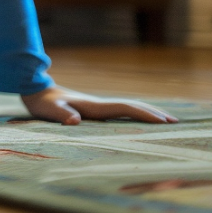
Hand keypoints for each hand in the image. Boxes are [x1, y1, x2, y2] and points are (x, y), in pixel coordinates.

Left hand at [21, 86, 177, 124]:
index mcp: (94, 106)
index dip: (144, 114)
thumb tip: (75, 122)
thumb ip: (61, 115)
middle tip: (176, 123)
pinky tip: (137, 121)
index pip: (125, 108)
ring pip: (128, 108)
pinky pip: (119, 112)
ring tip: (165, 121)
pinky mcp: (93, 109)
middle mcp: (100, 105)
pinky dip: (133, 115)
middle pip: (132, 106)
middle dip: (153, 113)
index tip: (163, 121)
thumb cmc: (42, 103)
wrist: (35, 90)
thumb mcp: (49, 110)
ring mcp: (98, 106)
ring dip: (146, 113)